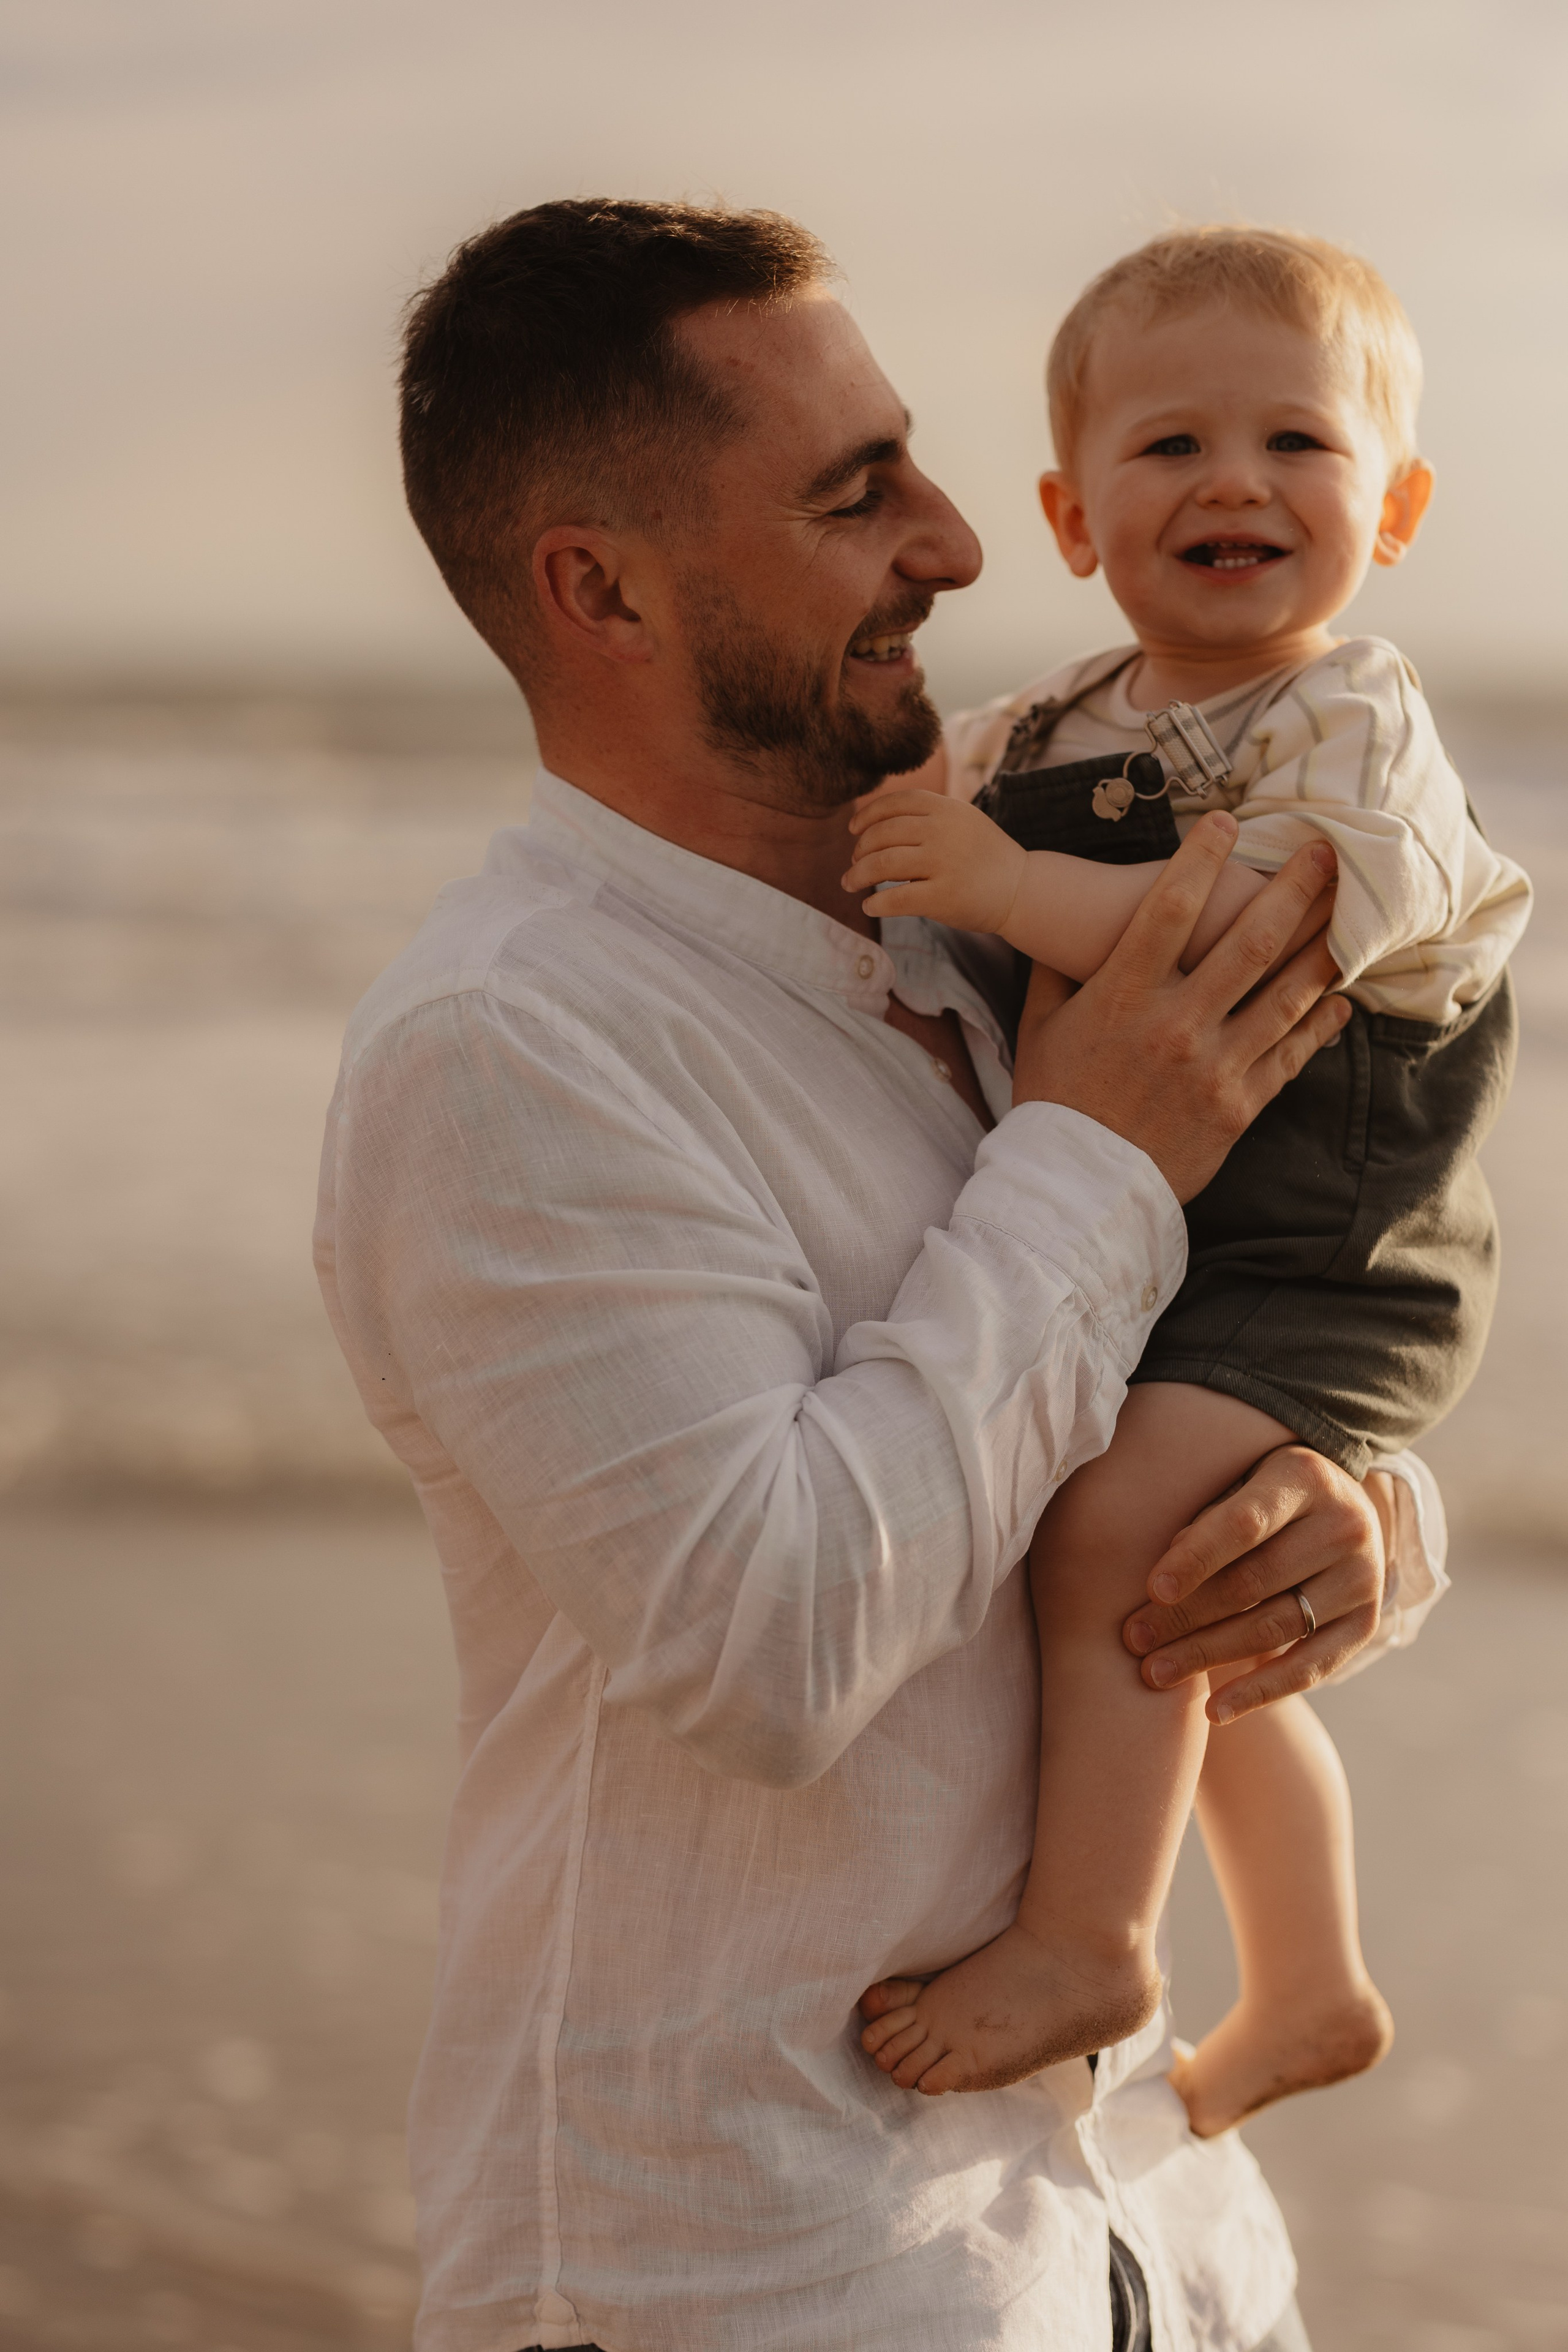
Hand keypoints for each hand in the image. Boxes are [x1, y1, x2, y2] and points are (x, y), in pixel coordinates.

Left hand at [843, 789, 1025, 934]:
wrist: (1022, 889)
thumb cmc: (985, 858)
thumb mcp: (963, 821)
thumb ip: (928, 817)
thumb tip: (874, 824)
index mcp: (947, 809)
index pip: (896, 803)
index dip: (868, 814)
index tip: (853, 830)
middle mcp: (943, 831)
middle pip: (882, 834)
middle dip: (860, 851)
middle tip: (853, 865)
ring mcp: (943, 863)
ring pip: (882, 865)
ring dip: (858, 876)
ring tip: (850, 884)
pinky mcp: (943, 897)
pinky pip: (896, 899)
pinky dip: (876, 903)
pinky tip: (870, 906)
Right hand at [1012, 811, 1344, 1202]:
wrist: (1077, 1189)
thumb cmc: (1055, 1101)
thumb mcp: (1041, 1026)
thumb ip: (1058, 970)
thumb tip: (1064, 924)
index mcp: (1124, 996)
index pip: (1170, 908)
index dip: (1202, 858)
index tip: (1226, 823)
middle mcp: (1177, 1024)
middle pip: (1250, 940)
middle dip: (1293, 890)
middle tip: (1324, 854)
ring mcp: (1215, 1067)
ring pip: (1286, 993)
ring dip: (1322, 946)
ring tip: (1347, 913)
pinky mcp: (1240, 1106)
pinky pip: (1292, 1053)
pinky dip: (1320, 1021)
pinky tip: (1339, 995)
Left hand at [1122, 1446, 1387, 1720]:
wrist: (1337, 1508)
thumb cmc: (1259, 1494)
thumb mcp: (1234, 1483)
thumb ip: (1203, 1521)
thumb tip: (1163, 1584)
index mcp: (1304, 1478)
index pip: (1244, 1524)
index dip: (1197, 1558)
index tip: (1152, 1590)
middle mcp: (1344, 1526)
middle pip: (1255, 1582)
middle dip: (1187, 1615)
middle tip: (1134, 1639)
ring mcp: (1362, 1578)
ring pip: (1275, 1629)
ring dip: (1210, 1655)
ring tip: (1155, 1672)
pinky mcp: (1366, 1624)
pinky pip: (1310, 1669)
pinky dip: (1259, 1693)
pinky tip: (1214, 1711)